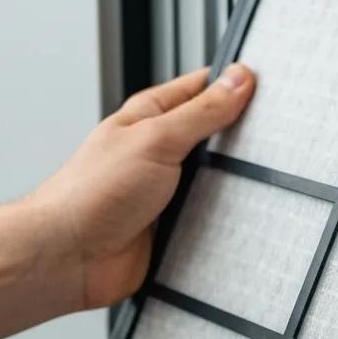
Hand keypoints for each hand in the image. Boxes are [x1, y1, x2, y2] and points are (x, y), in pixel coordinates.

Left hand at [30, 64, 254, 310]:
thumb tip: (237, 79)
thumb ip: (202, 111)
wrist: (68, 258)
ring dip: (232, 186)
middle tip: (269, 141)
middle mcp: (159, 152)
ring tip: (251, 183)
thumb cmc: (89, 194)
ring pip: (219, 181)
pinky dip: (224, 222)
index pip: (203, 89)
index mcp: (150, 117)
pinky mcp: (174, 227)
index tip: (268, 88)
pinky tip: (235, 221)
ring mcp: (168, 191)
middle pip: (216, 137)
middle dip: (241, 141)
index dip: (234, 84)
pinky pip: (212, 221)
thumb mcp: (156, 139)